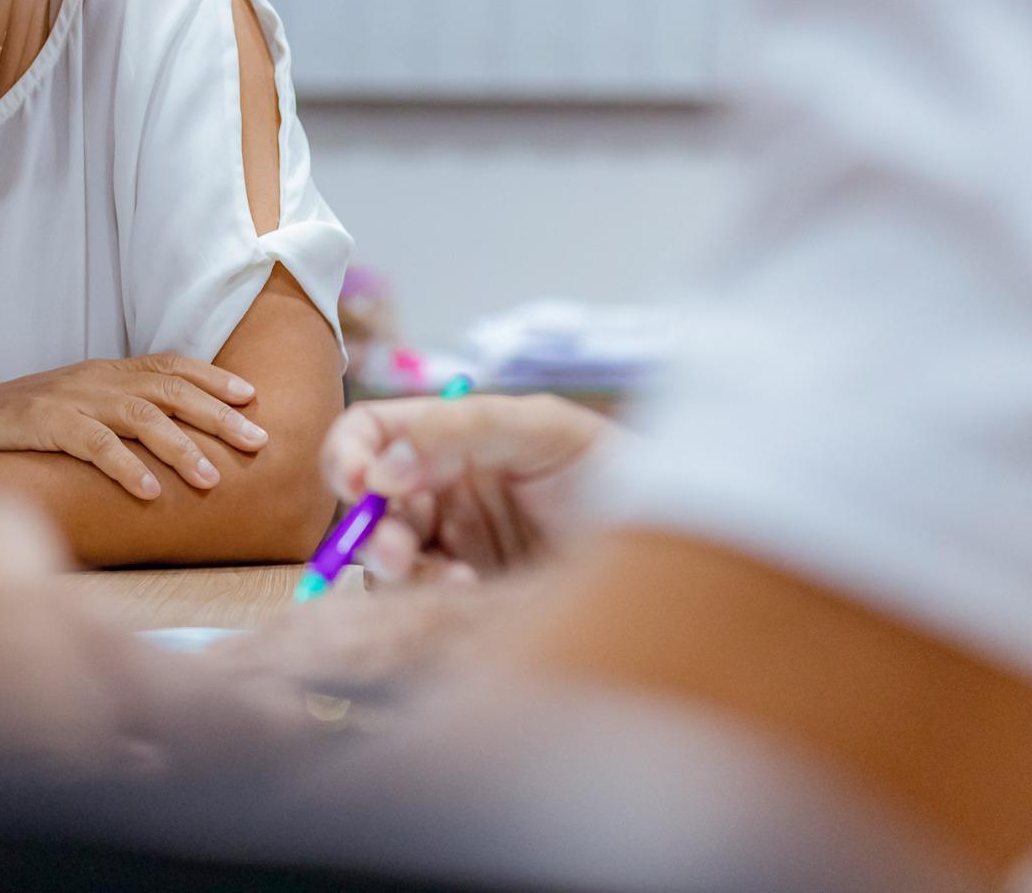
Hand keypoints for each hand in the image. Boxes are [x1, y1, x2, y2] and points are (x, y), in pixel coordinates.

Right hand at [0, 353, 265, 498]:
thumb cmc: (19, 426)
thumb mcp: (76, 410)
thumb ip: (118, 417)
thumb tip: (174, 444)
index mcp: (105, 372)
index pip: (169, 366)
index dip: (212, 379)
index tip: (252, 398)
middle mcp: (94, 378)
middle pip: (168, 389)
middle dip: (217, 415)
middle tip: (256, 442)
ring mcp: (68, 398)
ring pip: (139, 414)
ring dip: (180, 446)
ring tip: (211, 478)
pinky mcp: (41, 423)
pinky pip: (92, 443)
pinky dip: (124, 465)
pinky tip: (148, 490)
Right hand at [319, 394, 611, 582]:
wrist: (683, 552)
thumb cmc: (621, 476)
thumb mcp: (547, 431)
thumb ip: (463, 428)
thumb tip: (382, 463)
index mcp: (453, 439)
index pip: (373, 433)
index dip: (348, 452)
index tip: (355, 482)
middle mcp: (444, 493)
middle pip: (367, 503)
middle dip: (372, 527)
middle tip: (396, 553)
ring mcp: (454, 549)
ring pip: (384, 558)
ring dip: (398, 568)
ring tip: (451, 581)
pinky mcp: (468, 602)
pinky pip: (418, 602)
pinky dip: (430, 599)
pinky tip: (470, 594)